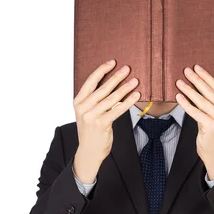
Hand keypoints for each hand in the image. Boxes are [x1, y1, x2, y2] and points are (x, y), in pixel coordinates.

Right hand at [73, 60, 140, 182]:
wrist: (89, 152)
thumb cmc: (91, 131)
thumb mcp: (87, 113)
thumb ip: (94, 100)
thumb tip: (111, 84)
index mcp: (78, 102)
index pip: (90, 81)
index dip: (101, 70)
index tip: (112, 62)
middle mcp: (83, 108)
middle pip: (102, 88)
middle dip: (116, 77)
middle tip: (127, 69)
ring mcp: (91, 116)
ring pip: (111, 98)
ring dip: (125, 88)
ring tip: (135, 81)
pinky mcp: (101, 124)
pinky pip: (117, 110)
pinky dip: (127, 102)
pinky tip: (135, 96)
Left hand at [175, 65, 213, 179]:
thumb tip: (199, 84)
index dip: (206, 76)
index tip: (197, 67)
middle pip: (209, 92)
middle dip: (196, 80)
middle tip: (186, 71)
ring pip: (201, 101)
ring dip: (189, 90)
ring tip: (179, 82)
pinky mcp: (211, 126)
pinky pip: (196, 112)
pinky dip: (186, 104)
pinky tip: (179, 97)